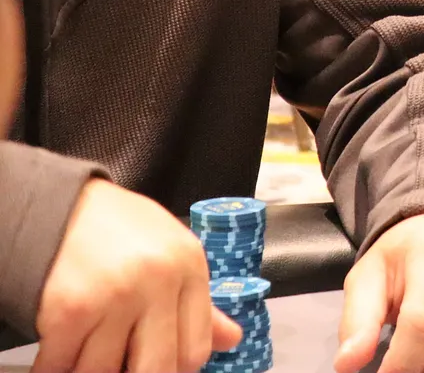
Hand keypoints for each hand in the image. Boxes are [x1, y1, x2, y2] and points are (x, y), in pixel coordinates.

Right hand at [33, 180, 241, 372]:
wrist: (62, 202)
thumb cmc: (121, 231)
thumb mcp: (174, 253)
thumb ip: (201, 303)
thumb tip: (232, 341)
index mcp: (190, 270)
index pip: (195, 350)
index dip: (175, 370)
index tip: (155, 366)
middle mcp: (159, 283)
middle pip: (156, 369)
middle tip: (121, 366)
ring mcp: (116, 297)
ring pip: (103, 372)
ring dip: (90, 370)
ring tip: (87, 351)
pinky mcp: (70, 308)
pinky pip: (61, 364)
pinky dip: (55, 367)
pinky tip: (58, 354)